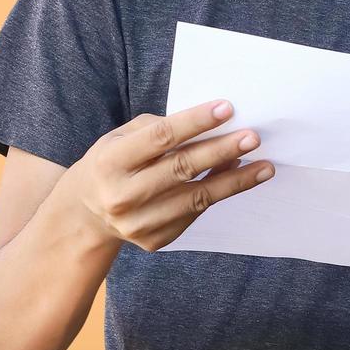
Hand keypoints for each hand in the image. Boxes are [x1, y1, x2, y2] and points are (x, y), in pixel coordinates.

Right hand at [60, 100, 274, 252]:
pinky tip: (239, 177)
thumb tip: (209, 125)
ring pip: (196, 197)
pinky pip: (195, 213)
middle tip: (253, 137)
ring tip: (264, 166)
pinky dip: (219, 194)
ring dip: (235, 180)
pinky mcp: (155, 240)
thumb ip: (158, 129)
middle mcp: (122, 195)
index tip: (227, 108)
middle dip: (221, 150)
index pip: (160, 137)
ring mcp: (138, 223)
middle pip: (181, 168)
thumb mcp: (120, 138)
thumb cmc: (112, 164)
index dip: (195, 122)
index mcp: (110, 162)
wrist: (85, 215)